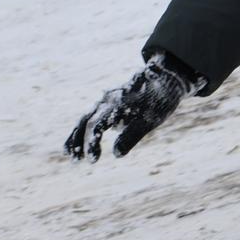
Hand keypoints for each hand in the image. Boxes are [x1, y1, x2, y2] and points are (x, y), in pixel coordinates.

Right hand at [64, 53, 202, 161]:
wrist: (167, 79)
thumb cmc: (160, 102)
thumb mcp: (150, 120)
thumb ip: (132, 135)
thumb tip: (116, 154)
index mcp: (115, 104)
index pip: (95, 125)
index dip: (91, 143)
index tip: (93, 160)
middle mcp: (107, 100)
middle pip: (85, 121)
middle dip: (78, 141)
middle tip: (76, 160)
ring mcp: (107, 100)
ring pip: (85, 117)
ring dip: (77, 136)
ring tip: (72, 155)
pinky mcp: (109, 102)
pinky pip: (92, 115)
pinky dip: (84, 129)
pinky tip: (82, 141)